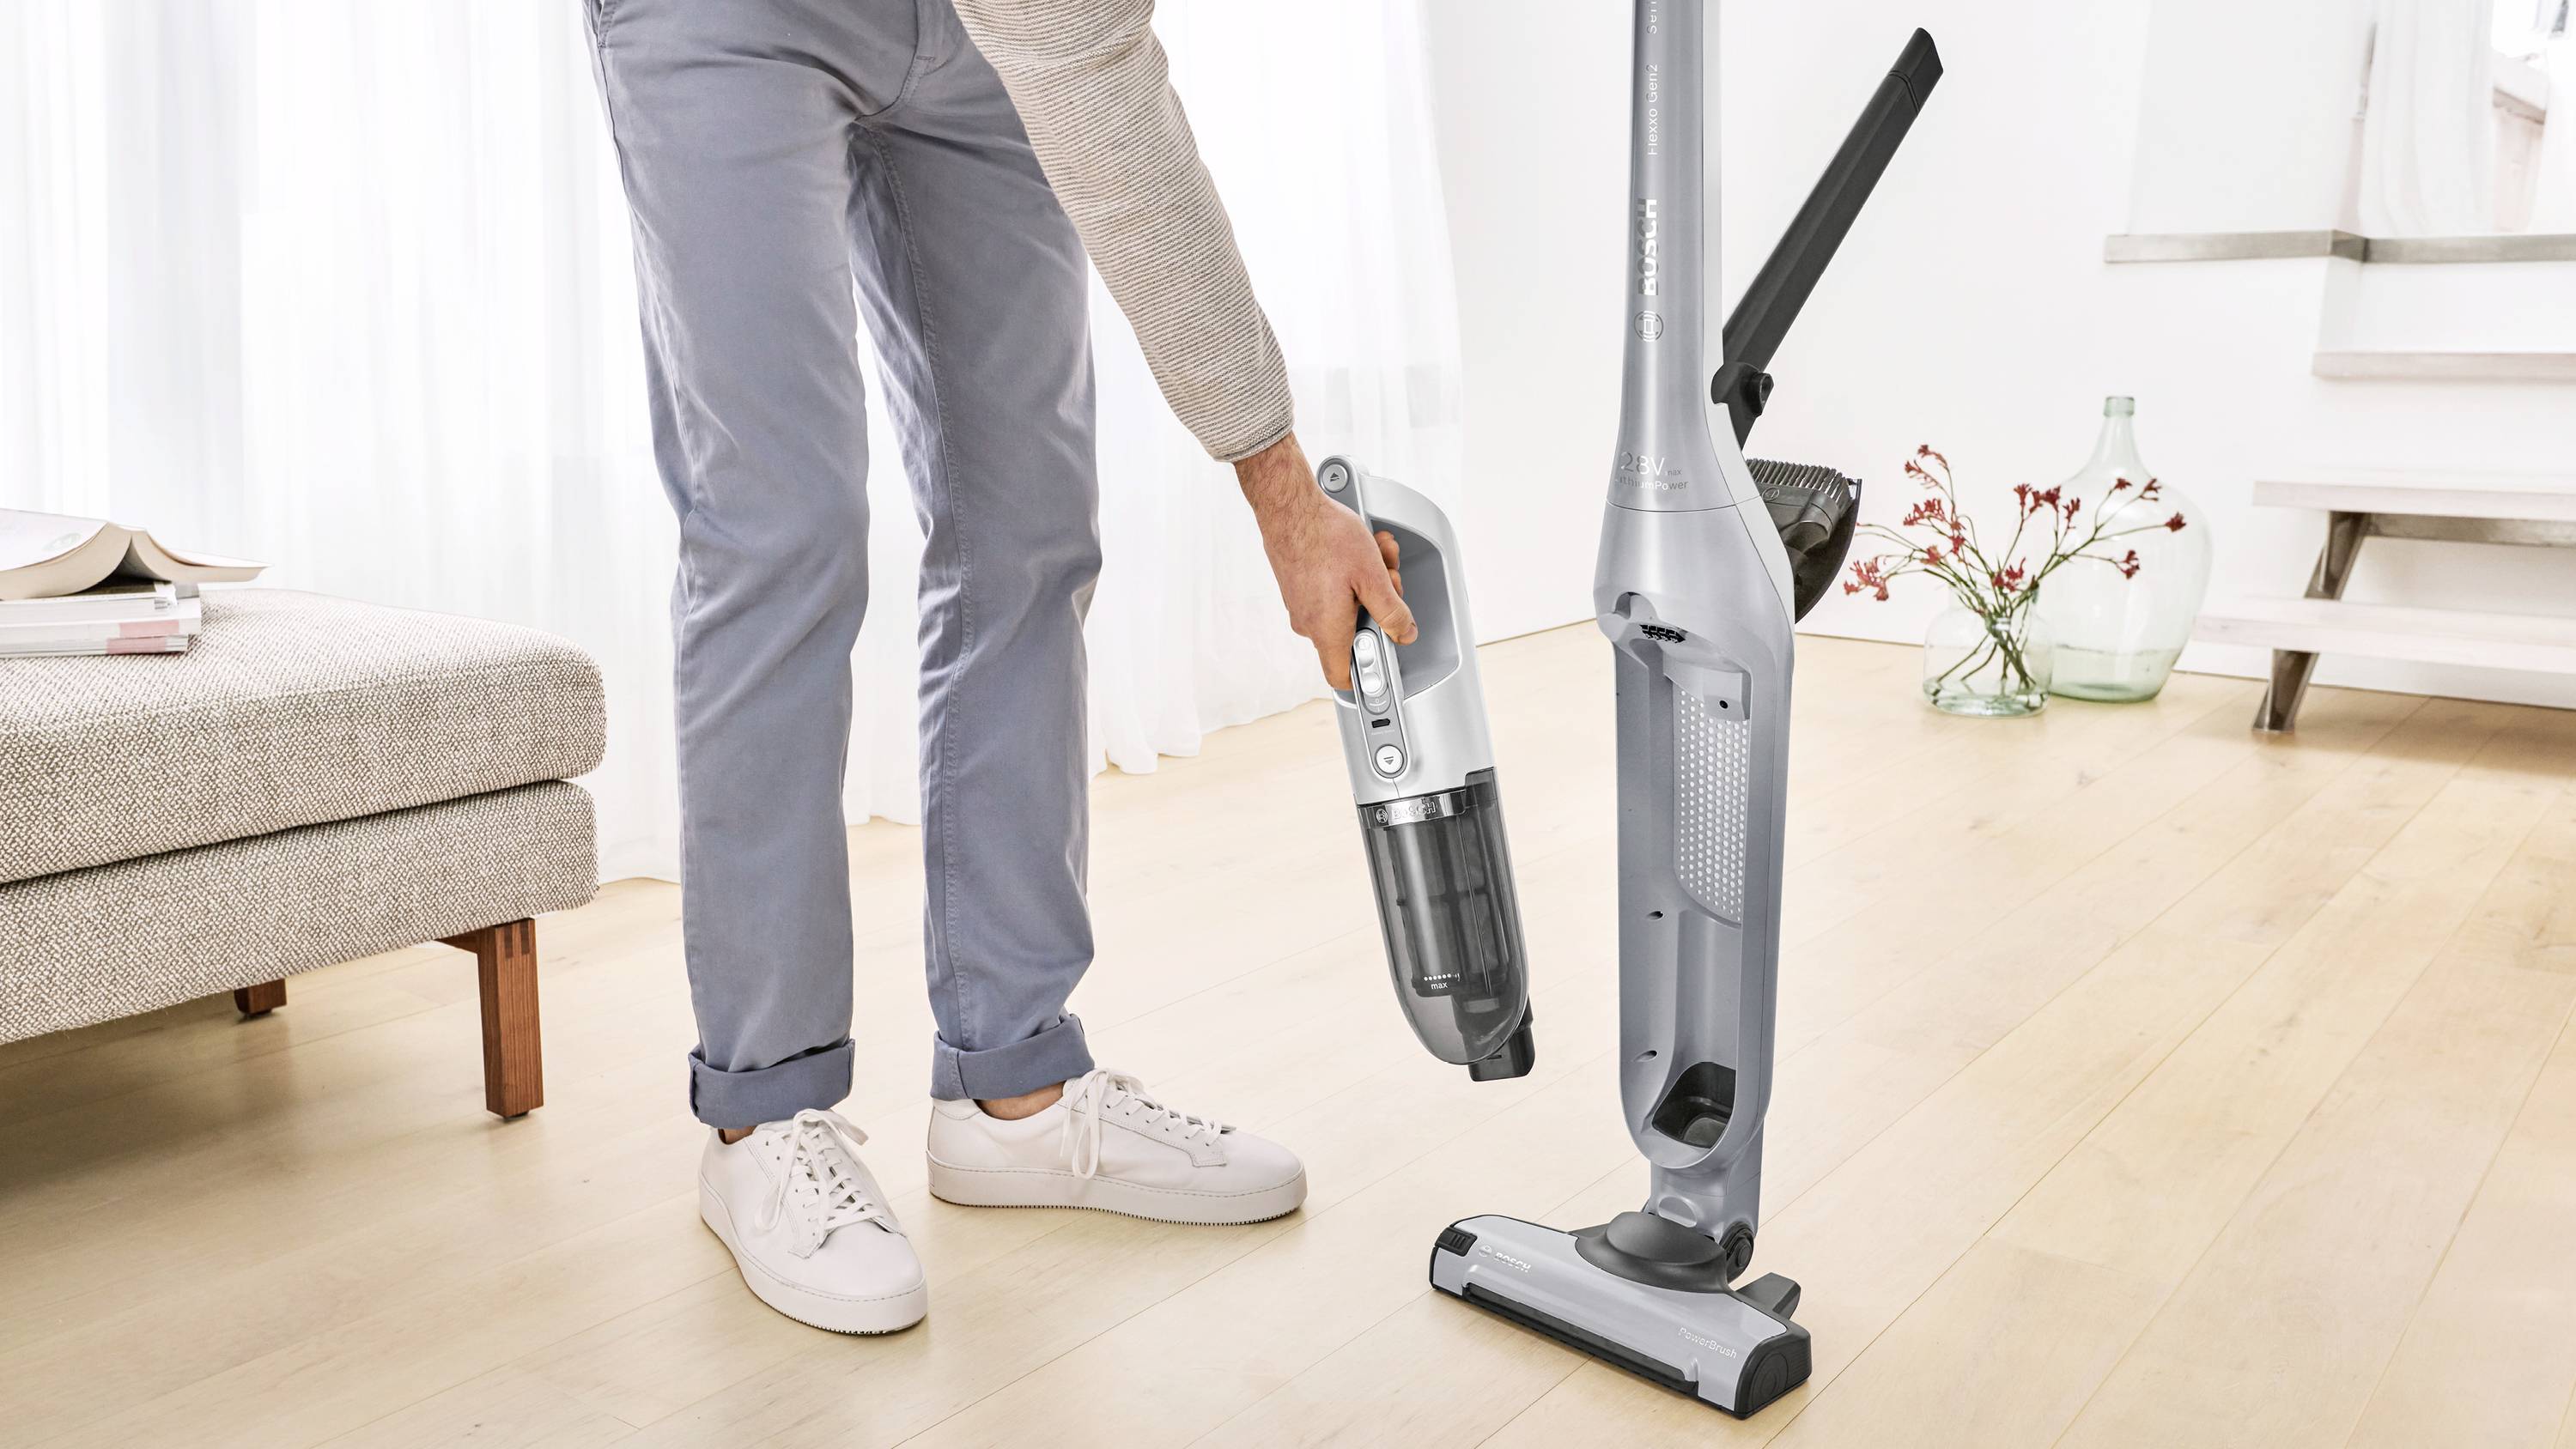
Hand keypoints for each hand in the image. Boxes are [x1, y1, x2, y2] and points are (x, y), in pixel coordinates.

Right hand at [1236, 433, 1416, 689]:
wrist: (1289, 506)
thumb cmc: (1324, 536)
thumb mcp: (1373, 576)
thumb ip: (1392, 613)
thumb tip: (1404, 633)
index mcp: (1327, 630)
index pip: (1342, 677)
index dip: (1366, 675)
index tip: (1385, 661)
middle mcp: (1309, 624)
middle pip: (1354, 631)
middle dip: (1378, 605)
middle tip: (1388, 576)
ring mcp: (1301, 605)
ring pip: (1346, 605)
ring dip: (1367, 582)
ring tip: (1375, 552)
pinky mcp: (1299, 587)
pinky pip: (1331, 591)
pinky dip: (1349, 574)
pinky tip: (1359, 550)